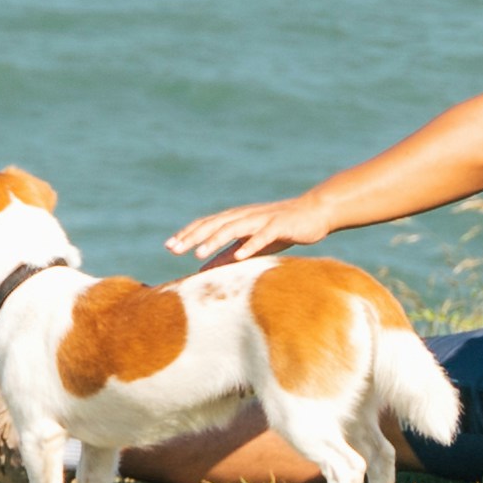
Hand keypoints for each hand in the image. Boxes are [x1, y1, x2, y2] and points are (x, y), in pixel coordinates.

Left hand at [170, 196, 337, 265]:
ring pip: (233, 228)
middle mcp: (244, 216)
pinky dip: (249, 245)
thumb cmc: (279, 229)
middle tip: (173, 249)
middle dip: (192, 237)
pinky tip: (238, 256)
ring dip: (214, 240)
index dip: (188, 234)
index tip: (169, 246)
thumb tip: (204, 270)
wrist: (313, 213)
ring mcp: (261, 220)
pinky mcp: (279, 226)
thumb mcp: (249, 244)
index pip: (206, 225)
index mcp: (236, 219)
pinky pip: (262, 236)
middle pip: (214, 225)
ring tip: (198, 253)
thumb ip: (227, 255)